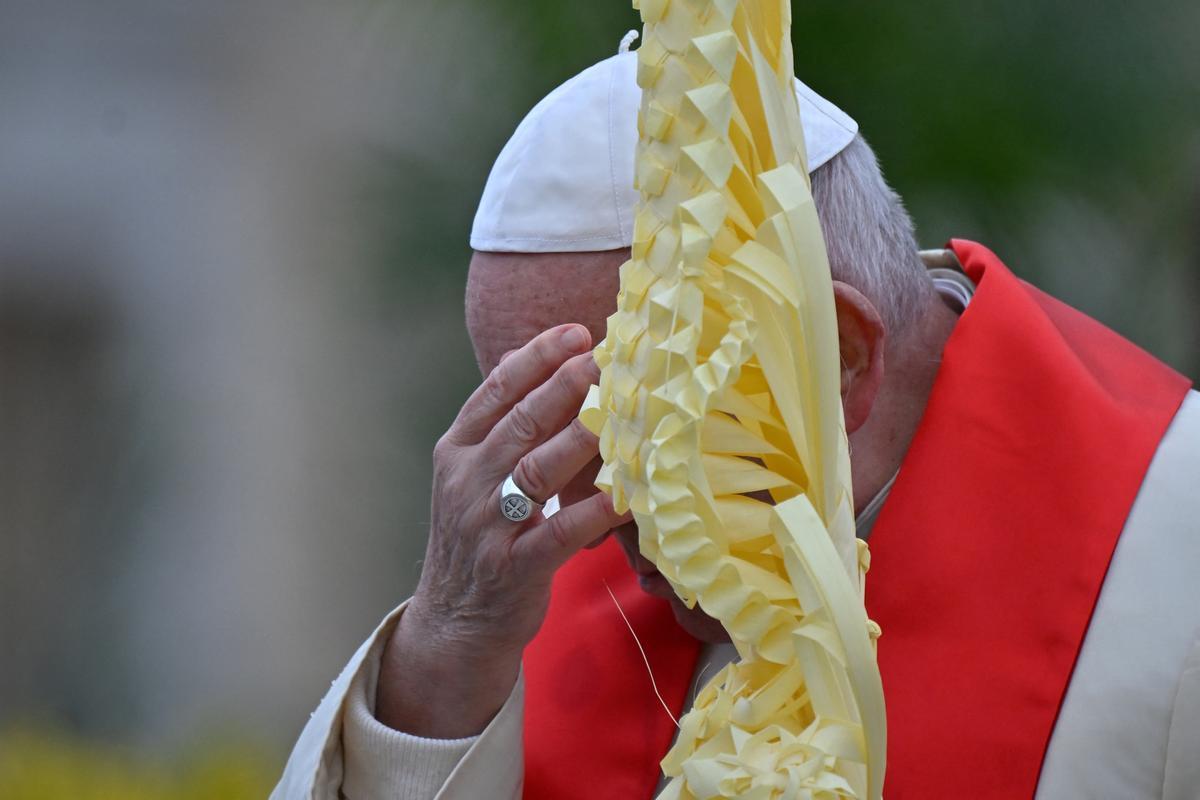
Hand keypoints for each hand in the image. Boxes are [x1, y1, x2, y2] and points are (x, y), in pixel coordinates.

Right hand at [375, 323, 627, 736]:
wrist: (456, 622)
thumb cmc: (477, 537)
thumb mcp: (470, 475)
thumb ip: (496, 423)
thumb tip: (522, 359)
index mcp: (456, 451)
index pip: (496, 391)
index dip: (537, 358)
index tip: (577, 332)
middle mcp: (465, 482)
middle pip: (521, 423)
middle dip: (566, 385)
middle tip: (607, 357)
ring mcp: (486, 526)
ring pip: (538, 470)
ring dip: (584, 438)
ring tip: (622, 411)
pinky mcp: (514, 568)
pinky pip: (560, 531)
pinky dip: (596, 511)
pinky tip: (629, 492)